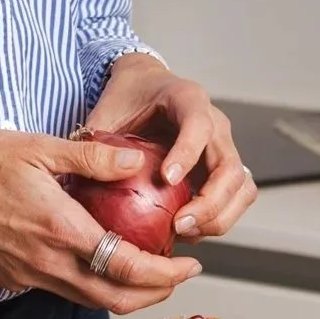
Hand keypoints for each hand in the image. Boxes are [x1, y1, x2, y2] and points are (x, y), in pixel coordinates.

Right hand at [0, 126, 201, 313]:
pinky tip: (100, 256)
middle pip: (116, 299)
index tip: (191, 262)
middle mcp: (47, 263)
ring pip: (90, 299)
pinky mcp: (13, 277)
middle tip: (179, 272)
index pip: (128, 267)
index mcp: (61, 230)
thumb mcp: (42, 147)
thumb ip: (95, 157)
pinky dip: (92, 282)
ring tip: (149, 268)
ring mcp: (28, 275)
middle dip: (156, 293)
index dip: (168, 273)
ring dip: (126, 292)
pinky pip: (63, 288)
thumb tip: (140, 161)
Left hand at [85, 57, 256, 241]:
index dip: (186, 154)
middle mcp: (215, 121)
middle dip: (209, 201)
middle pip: (229, 166)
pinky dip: (219, 218)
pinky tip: (189, 230)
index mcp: (187, 98)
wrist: (145, 86)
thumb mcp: (107, 109)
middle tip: (179, 224)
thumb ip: (96, 139)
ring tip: (184, 232)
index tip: (167, 179)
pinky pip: (237, 196)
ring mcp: (223, 146)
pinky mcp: (223, 167)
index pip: (198, 125)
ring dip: (219, 216)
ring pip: (241, 186)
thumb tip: (78, 178)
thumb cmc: (128, 96)